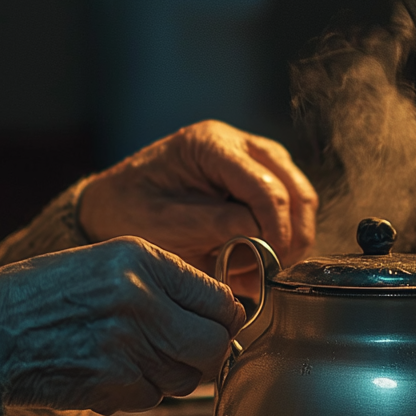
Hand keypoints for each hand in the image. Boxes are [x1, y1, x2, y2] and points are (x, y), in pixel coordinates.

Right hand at [0, 239, 245, 415]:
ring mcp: (126, 346)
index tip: (214, 325)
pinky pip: (151, 398)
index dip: (223, 319)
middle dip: (206, 355)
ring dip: (168, 375)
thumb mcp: (105, 262)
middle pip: (214, 346)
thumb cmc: (42, 294)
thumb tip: (220, 316)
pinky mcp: (111, 385)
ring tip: (130, 356)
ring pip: (185, 379)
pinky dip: (137, 392)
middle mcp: (140, 299)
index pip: (220, 299)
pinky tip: (106, 371)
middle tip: (183, 351)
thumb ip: (164, 282)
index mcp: (142, 260)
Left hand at [76, 121, 318, 279]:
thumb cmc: (131, 210)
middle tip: (270, 272)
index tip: (268, 267)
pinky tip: (255, 256)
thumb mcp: (162, 224)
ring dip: (289, 237)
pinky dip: (282, 235)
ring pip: (301, 197)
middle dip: (290, 237)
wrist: (114, 203)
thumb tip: (263, 240)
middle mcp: (240, 143)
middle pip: (296, 190)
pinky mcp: (259, 177)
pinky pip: (290, 205)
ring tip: (257, 266)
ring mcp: (254, 157)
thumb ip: (214, 227)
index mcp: (211, 145)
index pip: (267, 189)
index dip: (276, 233)